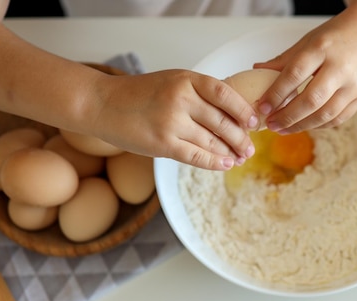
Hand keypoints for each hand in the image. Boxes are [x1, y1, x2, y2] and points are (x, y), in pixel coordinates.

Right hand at [92, 70, 257, 169]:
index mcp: (186, 79)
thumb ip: (199, 94)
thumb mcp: (172, 82)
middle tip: (250, 148)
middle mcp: (180, 98)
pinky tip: (226, 164)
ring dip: (230, 153)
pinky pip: (197, 157)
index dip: (243, 110)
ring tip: (240, 158)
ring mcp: (171, 122)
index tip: (254, 123)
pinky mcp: (163, 144)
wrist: (102, 105)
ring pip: (212, 142)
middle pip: (223, 122)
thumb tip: (234, 115)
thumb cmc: (140, 94)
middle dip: (240, 138)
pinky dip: (215, 162)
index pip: (225, 94)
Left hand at [253, 0, 356, 133]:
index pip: (294, 75)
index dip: (276, 94)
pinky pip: (338, 118)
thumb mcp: (310, 41)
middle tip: (271, 124)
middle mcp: (340, 67)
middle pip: (311, 100)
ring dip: (301, 126)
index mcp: (322, 49)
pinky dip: (319, 125)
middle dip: (287, 116)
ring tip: (284, 129)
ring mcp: (354, 84)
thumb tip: (257, 70)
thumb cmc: (338, 35)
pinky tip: (305, 125)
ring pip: (325, 114)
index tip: (262, 107)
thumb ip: (285, 59)